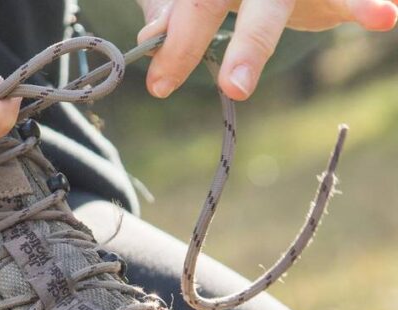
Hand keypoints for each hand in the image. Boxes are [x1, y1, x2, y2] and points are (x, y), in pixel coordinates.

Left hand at [136, 0, 397, 99]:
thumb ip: (171, 11)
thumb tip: (149, 39)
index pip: (193, 4)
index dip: (178, 45)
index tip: (160, 85)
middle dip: (245, 45)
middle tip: (234, 87)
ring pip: (287, 1)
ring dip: (291, 31)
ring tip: (338, 33)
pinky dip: (368, 5)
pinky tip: (385, 17)